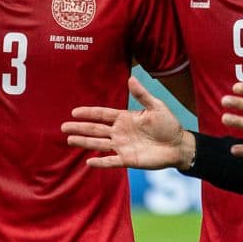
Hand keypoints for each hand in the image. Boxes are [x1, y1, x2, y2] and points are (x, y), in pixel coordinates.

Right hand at [62, 76, 192, 168]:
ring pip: (99, 144)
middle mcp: (120, 132)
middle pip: (95, 129)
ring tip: (69, 140)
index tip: (74, 112)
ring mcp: (123, 146)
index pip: (102, 115)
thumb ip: (142, 95)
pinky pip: (112, 161)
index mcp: (125, 118)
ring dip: (84, 142)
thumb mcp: (156, 107)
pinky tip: (88, 162)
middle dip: (79, 127)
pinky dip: (101, 163)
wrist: (179, 145)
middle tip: (63, 126)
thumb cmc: (169, 125)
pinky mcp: (128, 160)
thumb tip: (131, 78)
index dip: (88, 113)